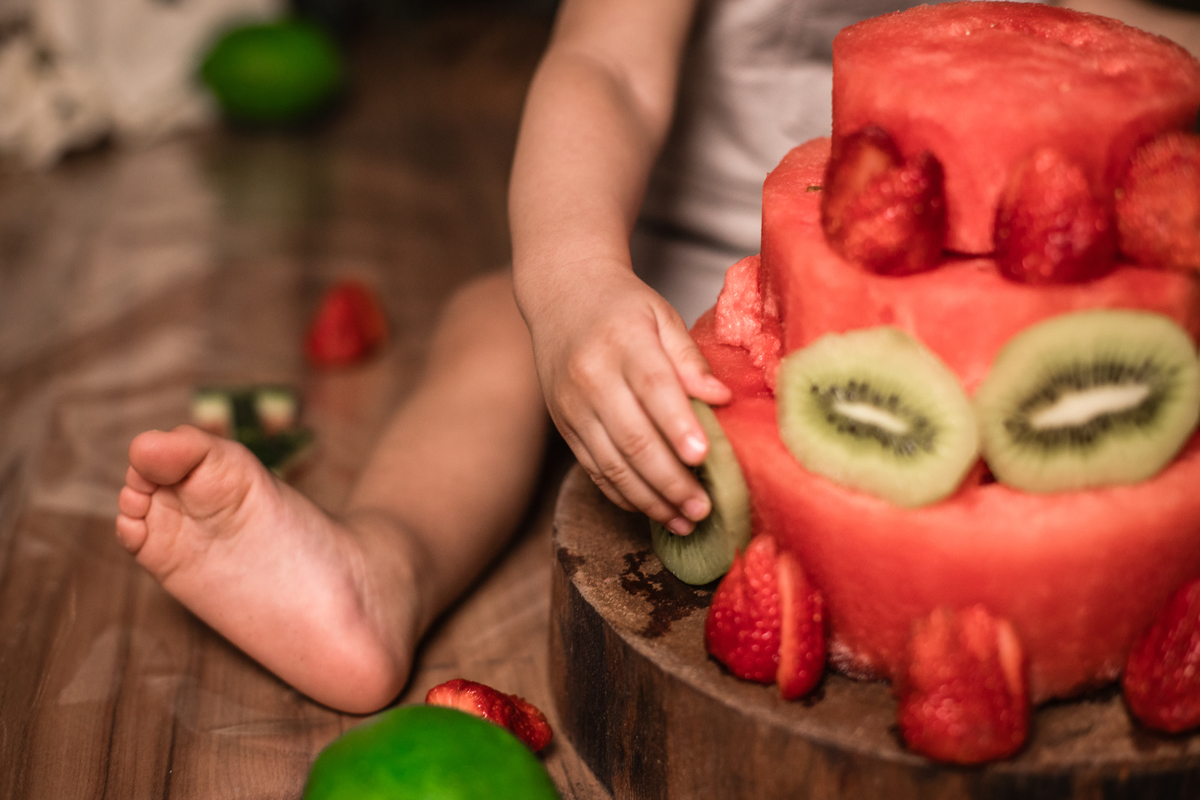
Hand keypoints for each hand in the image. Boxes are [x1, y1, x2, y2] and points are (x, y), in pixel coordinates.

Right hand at [523, 262, 730, 533]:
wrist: (561, 296)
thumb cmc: (622, 307)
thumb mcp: (661, 316)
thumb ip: (690, 359)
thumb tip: (721, 398)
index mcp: (623, 343)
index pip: (653, 389)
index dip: (678, 426)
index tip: (704, 457)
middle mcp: (591, 378)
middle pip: (633, 438)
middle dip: (671, 480)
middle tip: (704, 508)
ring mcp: (573, 407)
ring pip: (612, 464)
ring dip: (650, 499)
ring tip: (684, 521)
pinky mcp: (564, 426)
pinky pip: (594, 469)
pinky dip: (623, 494)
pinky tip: (651, 509)